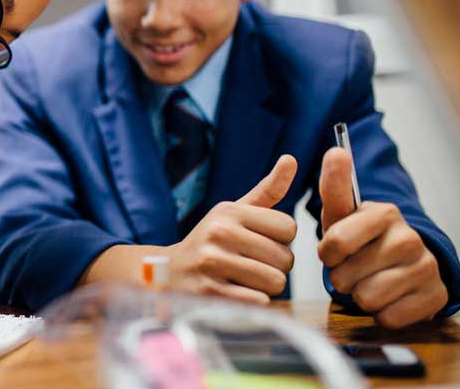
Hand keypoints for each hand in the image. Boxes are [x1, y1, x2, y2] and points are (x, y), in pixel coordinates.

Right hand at [80, 155, 298, 304]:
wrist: (168, 274)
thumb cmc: (210, 242)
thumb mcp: (233, 212)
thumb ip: (267, 190)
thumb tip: (291, 159)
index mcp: (229, 212)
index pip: (289, 227)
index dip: (280, 240)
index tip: (260, 242)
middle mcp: (220, 233)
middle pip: (285, 258)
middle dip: (275, 266)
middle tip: (251, 264)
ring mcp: (213, 263)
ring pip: (275, 282)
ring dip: (266, 287)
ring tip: (244, 279)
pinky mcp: (211, 293)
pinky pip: (259, 301)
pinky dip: (254, 302)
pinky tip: (235, 293)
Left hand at [318, 147, 447, 328]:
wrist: (402, 262)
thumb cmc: (362, 236)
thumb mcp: (342, 212)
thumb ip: (334, 184)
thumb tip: (336, 150)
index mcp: (384, 213)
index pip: (334, 242)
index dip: (327, 254)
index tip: (334, 250)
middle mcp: (409, 238)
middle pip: (346, 276)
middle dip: (342, 276)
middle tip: (353, 267)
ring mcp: (426, 268)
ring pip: (367, 299)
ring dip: (360, 295)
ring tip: (368, 280)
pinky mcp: (435, 297)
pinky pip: (389, 318)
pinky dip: (381, 312)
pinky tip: (388, 296)